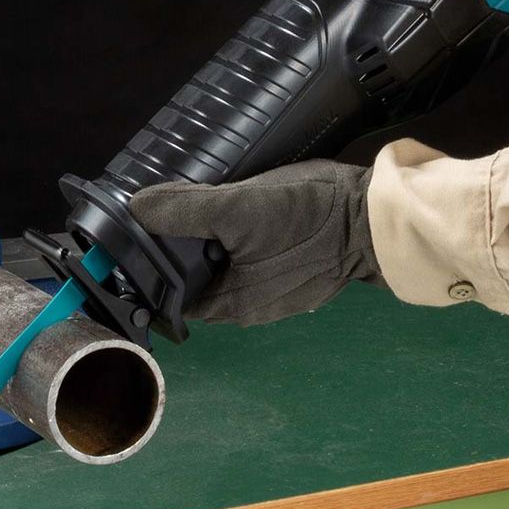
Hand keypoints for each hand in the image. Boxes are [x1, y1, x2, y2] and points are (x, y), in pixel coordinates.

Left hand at [129, 160, 385, 325]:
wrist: (373, 216)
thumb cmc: (306, 218)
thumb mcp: (240, 208)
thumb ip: (187, 210)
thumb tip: (135, 208)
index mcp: (232, 305)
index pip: (172, 294)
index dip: (151, 265)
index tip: (141, 230)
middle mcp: (251, 308)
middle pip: (200, 279)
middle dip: (186, 247)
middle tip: (176, 204)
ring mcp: (278, 291)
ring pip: (230, 266)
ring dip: (217, 241)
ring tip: (209, 201)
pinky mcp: (299, 270)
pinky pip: (257, 257)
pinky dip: (245, 239)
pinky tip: (247, 210)